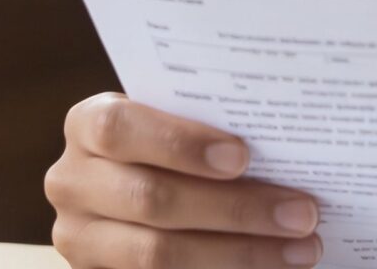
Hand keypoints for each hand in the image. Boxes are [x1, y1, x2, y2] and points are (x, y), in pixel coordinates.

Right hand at [45, 91, 325, 266]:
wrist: (137, 187)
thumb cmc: (174, 143)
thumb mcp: (181, 123)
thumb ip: (215, 127)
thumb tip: (292, 142)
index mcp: (89, 125)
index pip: (120, 129)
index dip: (180, 143)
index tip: (243, 157)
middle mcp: (72, 181)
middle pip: (151, 199)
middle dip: (236, 208)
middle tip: (303, 213)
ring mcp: (79, 238)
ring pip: (157, 253)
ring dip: (240, 252)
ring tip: (302, 248)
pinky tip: (271, 266)